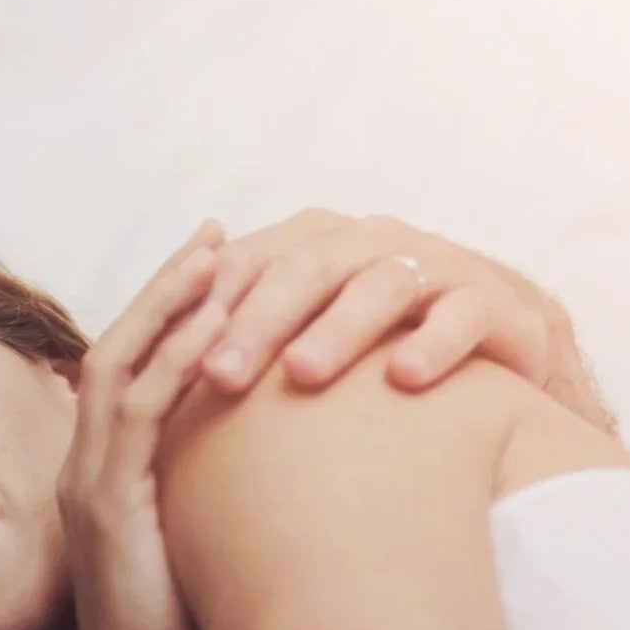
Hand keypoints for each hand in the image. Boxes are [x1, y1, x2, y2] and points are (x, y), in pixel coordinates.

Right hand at [59, 221, 217, 629]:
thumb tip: (293, 475)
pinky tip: (218, 326)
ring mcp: (90, 487)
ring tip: (218, 254)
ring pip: (120, 367)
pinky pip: (137, 414)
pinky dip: (175, 362)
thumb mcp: (213, 555)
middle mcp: (88, 473)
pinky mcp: (108, 509)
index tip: (220, 264)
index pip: (130, 372)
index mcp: (108, 480)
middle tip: (217, 233)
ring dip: (170, 306)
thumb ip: (230, 506)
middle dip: (169, 287)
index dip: (171, 313)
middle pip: (117, 349)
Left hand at [177, 209, 594, 413]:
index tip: (165, 361)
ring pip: (383, 285)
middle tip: (218, 376)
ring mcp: (439, 270)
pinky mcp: (499, 305)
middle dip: (258, 321)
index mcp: (317, 248)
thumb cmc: (375, 363)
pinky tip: (405, 378)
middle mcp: (374, 246)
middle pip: (308, 269)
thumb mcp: (303, 348)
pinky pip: (466, 316)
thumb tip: (128, 383)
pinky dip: (436, 343)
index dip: (207, 307)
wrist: (500, 366)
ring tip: (303, 373)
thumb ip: (233, 350)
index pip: (249, 265)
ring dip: (340, 328)